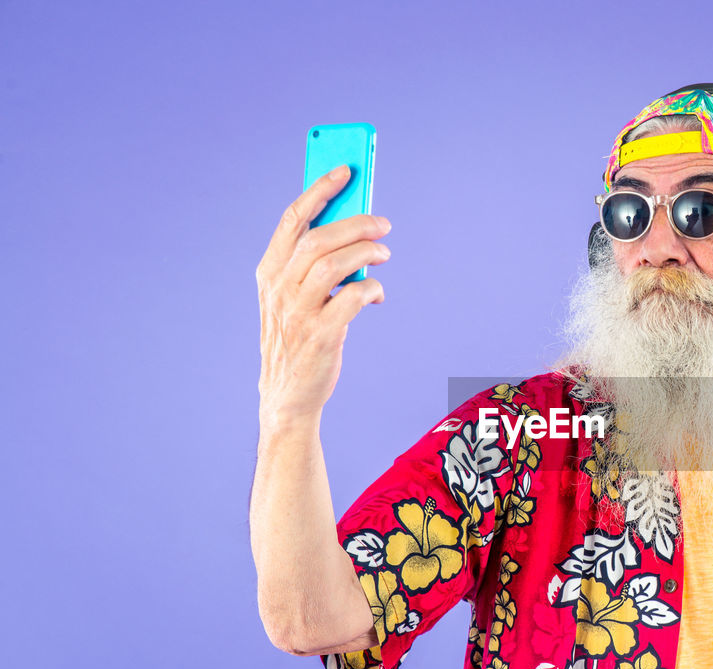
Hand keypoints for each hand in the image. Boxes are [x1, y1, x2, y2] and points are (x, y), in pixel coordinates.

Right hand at [256, 165, 390, 425]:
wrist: (286, 397)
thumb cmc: (296, 340)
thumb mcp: (293, 298)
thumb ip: (313, 266)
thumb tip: (356, 231)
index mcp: (269, 272)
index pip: (293, 219)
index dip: (319, 190)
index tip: (345, 169)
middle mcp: (279, 289)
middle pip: (318, 238)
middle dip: (356, 223)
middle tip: (384, 224)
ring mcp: (297, 313)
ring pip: (333, 263)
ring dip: (367, 252)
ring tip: (385, 254)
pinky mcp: (320, 336)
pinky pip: (352, 298)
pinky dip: (371, 289)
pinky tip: (377, 294)